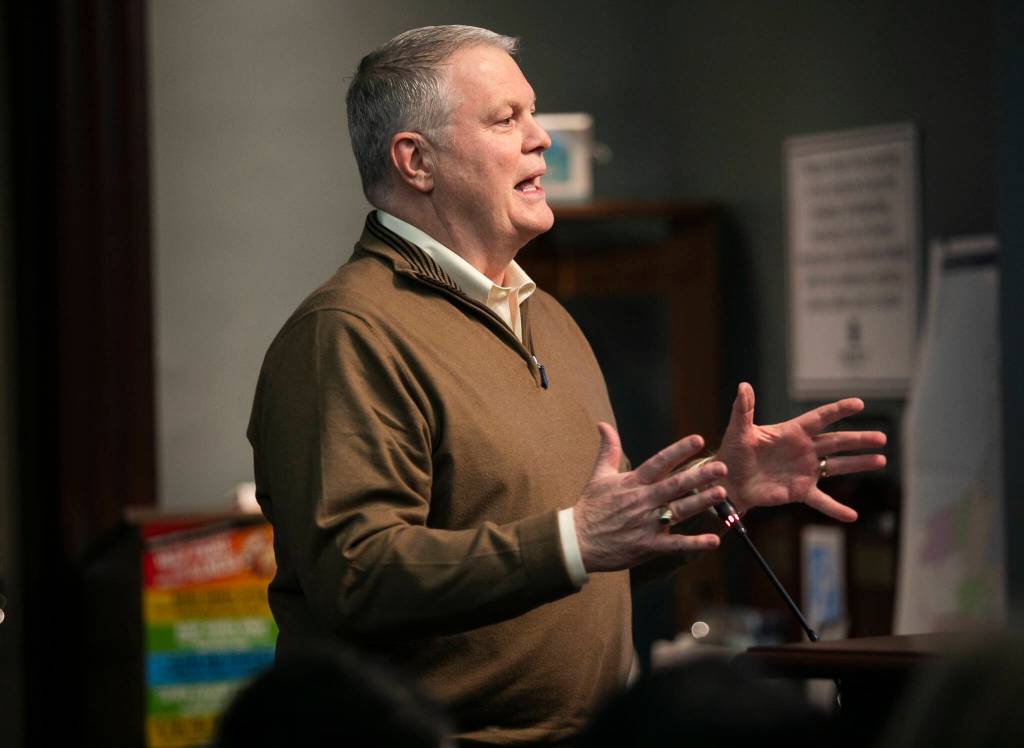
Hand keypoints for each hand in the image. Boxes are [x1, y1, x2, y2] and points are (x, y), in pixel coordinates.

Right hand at [573, 422, 726, 572]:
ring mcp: (646, 523)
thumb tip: (604, 424)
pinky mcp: (648, 545)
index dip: (679, 450)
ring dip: (701, 502)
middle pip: (675, 485)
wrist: (577, 541)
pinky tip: (713, 540)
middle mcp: (642, 501)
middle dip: (699, 475)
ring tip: (722, 493)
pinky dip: (694, 543)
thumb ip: (608, 450)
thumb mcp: (599, 475)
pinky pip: (675, 544)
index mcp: (632, 483)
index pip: (659, 462)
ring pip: (679, 510)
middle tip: (721, 467)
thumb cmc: (590, 507)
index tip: (697, 439)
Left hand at [715, 382, 886, 520]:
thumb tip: (743, 386)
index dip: (838, 410)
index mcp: (792, 432)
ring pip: (837, 466)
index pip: (820, 418)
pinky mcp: (799, 491)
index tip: (859, 403)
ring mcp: (804, 471)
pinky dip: (836, 509)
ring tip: (881, 460)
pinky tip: (852, 515)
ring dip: (858, 464)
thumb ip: (744, 409)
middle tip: (881, 438)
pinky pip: (821, 501)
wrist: (728, 480)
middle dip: (859, 439)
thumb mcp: (739, 430)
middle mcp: (803, 450)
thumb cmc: (733, 452)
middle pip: (837, 441)